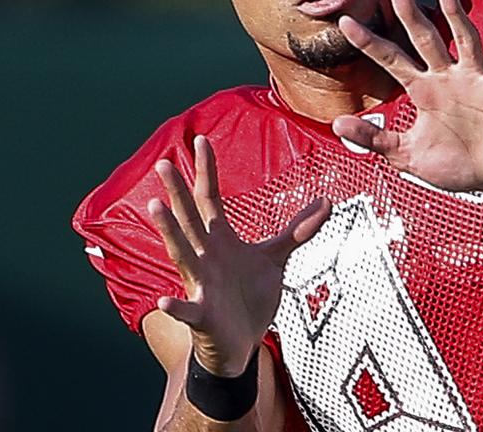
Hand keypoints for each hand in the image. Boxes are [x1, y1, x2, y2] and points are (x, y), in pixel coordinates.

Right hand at [147, 135, 330, 375]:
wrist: (240, 343)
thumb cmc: (249, 297)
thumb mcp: (276, 257)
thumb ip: (298, 230)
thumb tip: (326, 202)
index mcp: (219, 240)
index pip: (209, 199)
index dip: (206, 171)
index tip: (200, 140)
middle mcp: (205, 257)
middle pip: (190, 219)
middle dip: (178, 192)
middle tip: (164, 163)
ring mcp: (200, 285)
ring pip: (182, 254)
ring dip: (169, 231)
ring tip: (156, 207)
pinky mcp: (202, 315)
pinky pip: (187, 310)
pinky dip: (176, 306)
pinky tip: (166, 301)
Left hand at [332, 0, 482, 195]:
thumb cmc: (457, 165)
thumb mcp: (408, 155)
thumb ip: (375, 139)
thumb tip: (337, 124)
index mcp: (424, 91)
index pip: (392, 60)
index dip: (369, 42)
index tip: (345, 21)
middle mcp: (448, 78)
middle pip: (425, 38)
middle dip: (409, 12)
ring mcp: (476, 81)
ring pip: (464, 39)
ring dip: (453, 12)